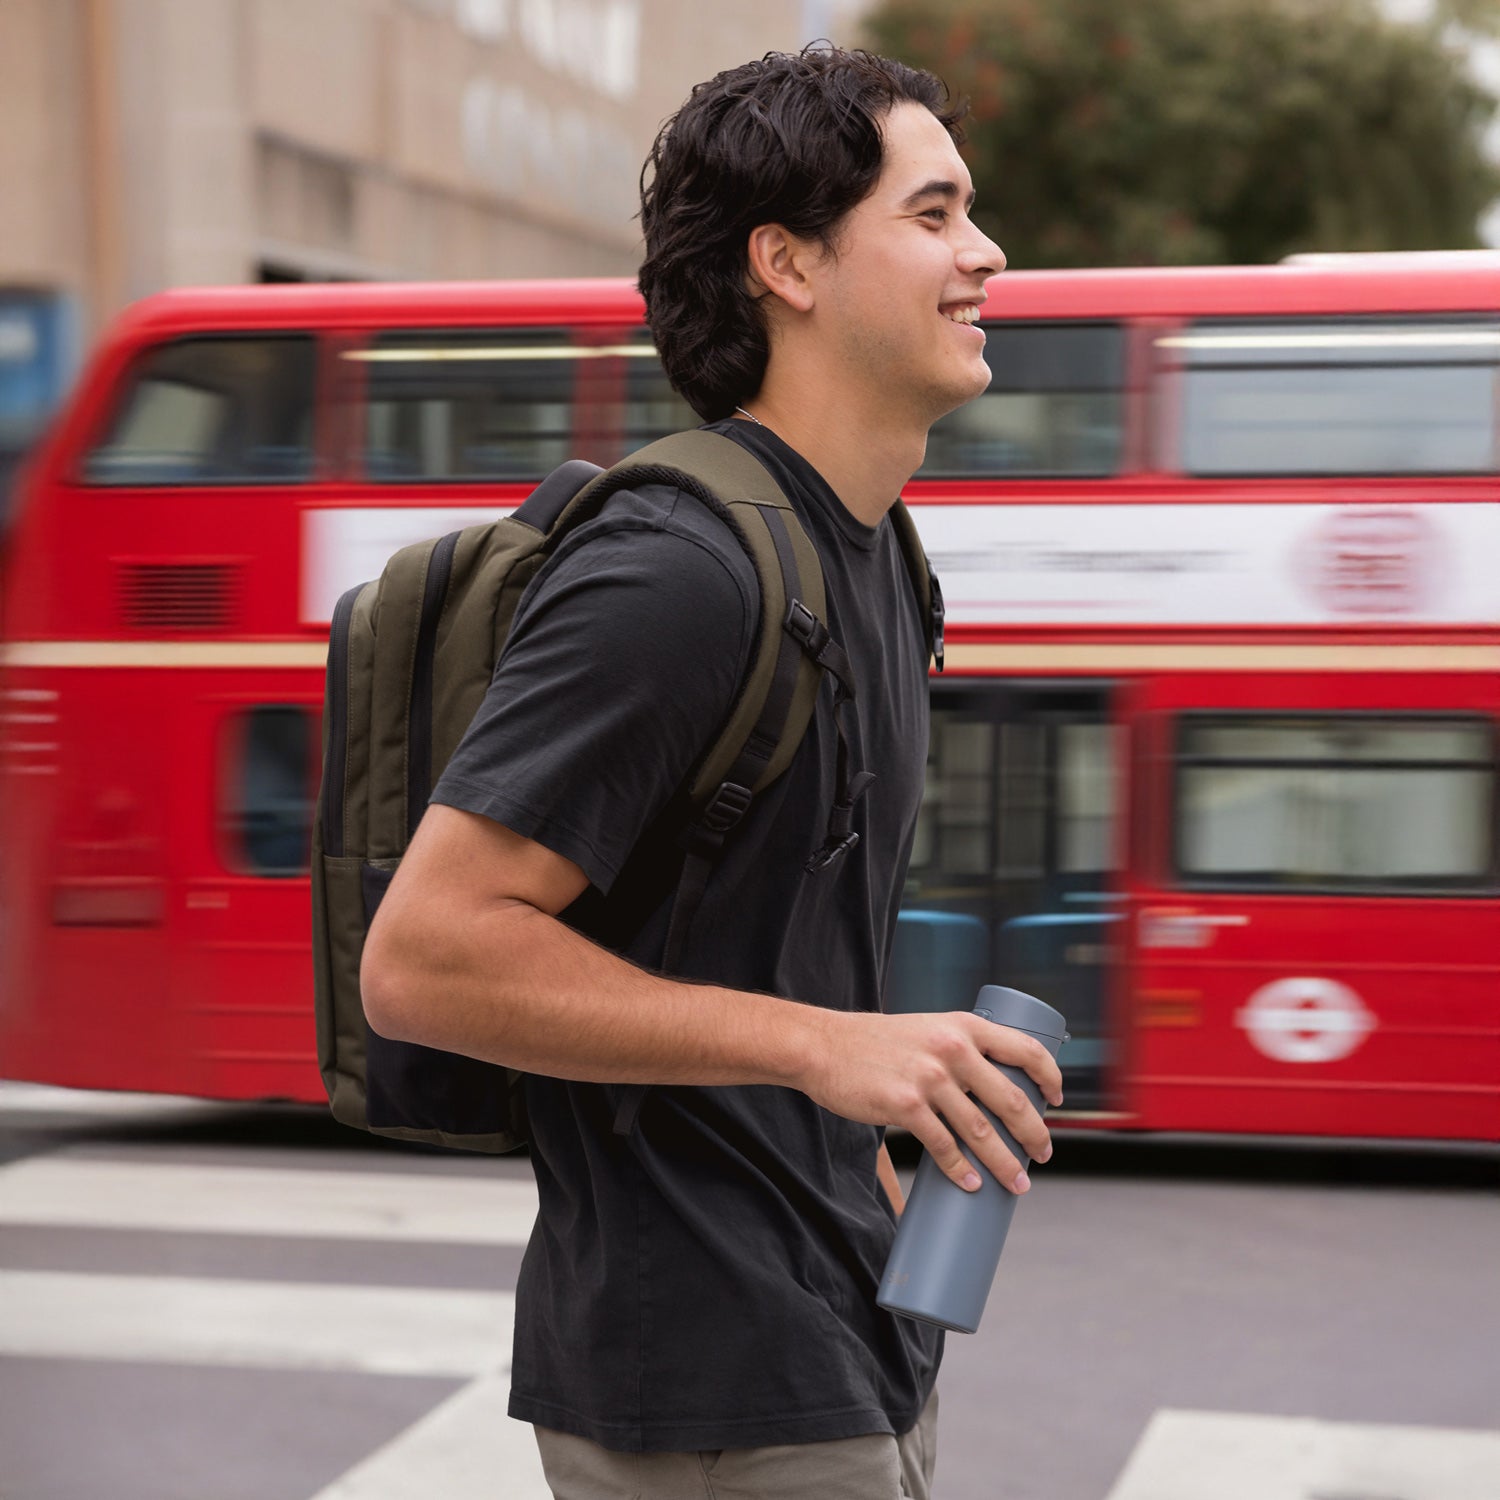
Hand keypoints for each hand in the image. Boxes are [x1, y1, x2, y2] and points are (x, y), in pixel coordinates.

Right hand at [797, 1009, 1062, 1193]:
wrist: (824, 1046)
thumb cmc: (876, 1043)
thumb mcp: (926, 1030)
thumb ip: (957, 1051)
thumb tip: (989, 1092)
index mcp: (963, 1026)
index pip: (1026, 1049)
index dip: (1051, 1077)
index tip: (1057, 1101)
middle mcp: (952, 1048)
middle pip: (1012, 1099)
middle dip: (1034, 1135)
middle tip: (1042, 1155)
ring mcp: (929, 1078)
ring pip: (983, 1131)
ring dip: (1006, 1163)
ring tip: (1017, 1182)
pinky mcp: (905, 1106)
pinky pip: (944, 1146)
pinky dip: (963, 1171)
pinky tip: (972, 1184)